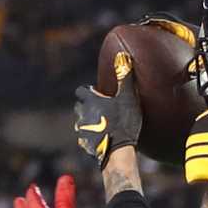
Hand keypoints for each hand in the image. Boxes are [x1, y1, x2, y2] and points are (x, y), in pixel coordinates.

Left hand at [75, 51, 141, 167]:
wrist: (117, 152)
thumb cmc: (123, 123)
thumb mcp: (128, 98)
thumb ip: (125, 77)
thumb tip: (122, 55)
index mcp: (90, 102)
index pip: (81, 91)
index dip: (89, 91)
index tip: (99, 93)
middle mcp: (82, 115)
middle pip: (79, 107)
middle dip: (88, 106)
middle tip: (102, 108)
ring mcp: (83, 131)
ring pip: (81, 123)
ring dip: (89, 122)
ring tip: (103, 125)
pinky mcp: (85, 145)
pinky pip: (86, 139)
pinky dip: (92, 137)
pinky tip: (103, 139)